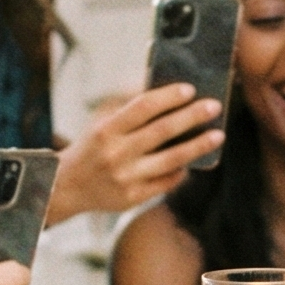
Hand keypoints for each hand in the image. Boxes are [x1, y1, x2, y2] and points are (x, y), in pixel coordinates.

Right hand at [48, 82, 226, 218]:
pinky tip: (193, 161)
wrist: (67, 186)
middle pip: (162, 131)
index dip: (169, 97)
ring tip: (218, 136)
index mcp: (106, 129)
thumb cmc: (91, 146)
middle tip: (214, 106)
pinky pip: (166, 182)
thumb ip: (126, 103)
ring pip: (171, 160)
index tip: (190, 89)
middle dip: (192, 117)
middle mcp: (116, 153)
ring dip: (198, 146)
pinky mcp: (133, 198)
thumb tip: (160, 87)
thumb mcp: (100, 120)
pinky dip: (182, 170)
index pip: (143, 107)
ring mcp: (126, 178)